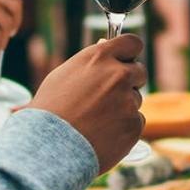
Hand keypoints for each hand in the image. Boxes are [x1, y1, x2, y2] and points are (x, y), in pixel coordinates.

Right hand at [29, 35, 147, 172]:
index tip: (127, 60)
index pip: (132, 43)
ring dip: (123, 107)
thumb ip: (91, 62)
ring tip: (96, 120)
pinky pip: (136, 122)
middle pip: (139, 72)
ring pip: (136, 100)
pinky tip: (103, 134)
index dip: (130, 53)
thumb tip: (105, 45)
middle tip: (109, 96)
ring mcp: (128, 101)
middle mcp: (118, 75)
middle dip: (130, 81)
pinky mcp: (134, 125)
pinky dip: (124, 128)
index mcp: (100, 57)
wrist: (49, 146)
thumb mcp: (64, 75)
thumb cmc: (50, 111)